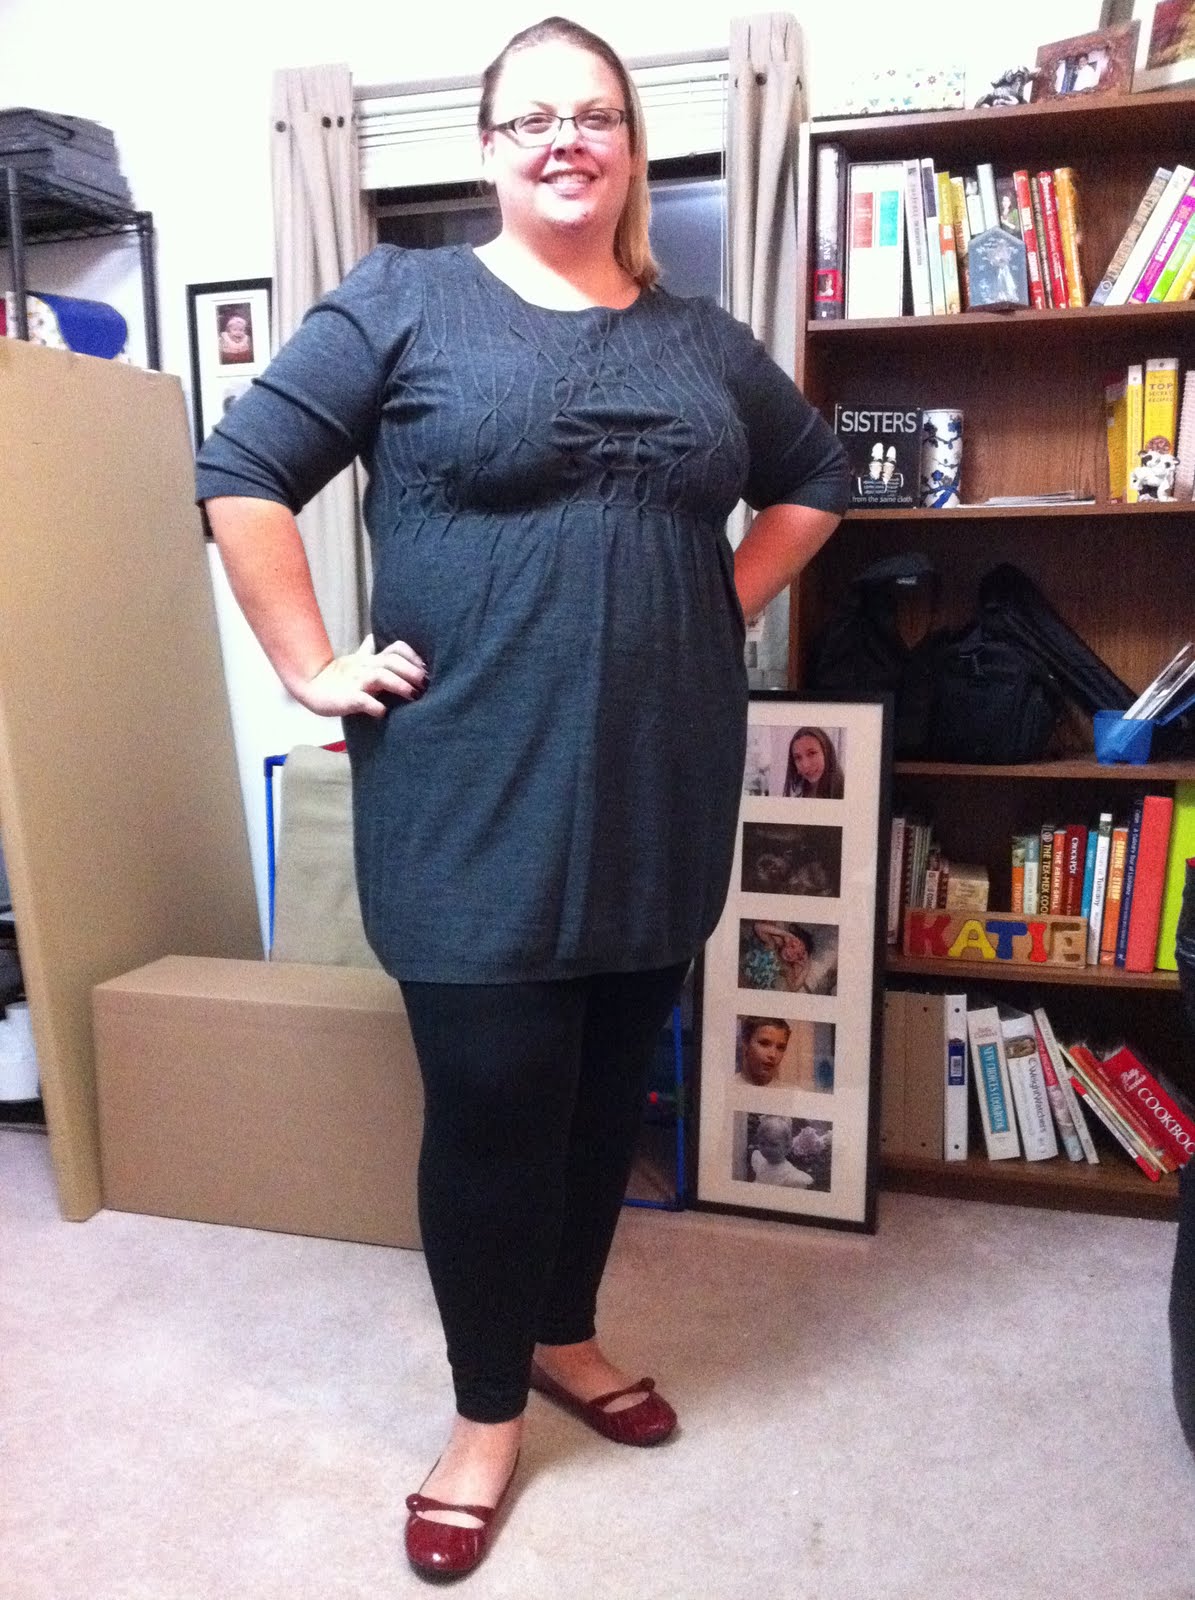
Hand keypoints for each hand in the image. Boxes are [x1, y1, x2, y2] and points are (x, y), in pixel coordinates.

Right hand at [291, 635, 426, 717]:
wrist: (310, 686)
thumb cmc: (337, 676)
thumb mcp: (355, 661)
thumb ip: (367, 652)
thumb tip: (372, 639)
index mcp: (370, 660)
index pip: (396, 649)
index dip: (412, 656)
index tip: (425, 668)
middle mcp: (365, 667)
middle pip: (392, 662)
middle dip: (411, 671)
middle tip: (425, 683)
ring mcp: (356, 682)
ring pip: (380, 677)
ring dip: (399, 684)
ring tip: (412, 695)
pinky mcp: (347, 698)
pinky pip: (362, 700)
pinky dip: (374, 706)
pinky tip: (383, 712)